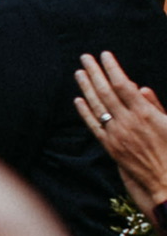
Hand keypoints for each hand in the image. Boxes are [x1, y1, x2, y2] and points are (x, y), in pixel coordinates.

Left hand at [75, 51, 166, 219]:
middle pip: (105, 92)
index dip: (112, 68)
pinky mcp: (110, 147)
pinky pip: (93, 126)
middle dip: (95, 72)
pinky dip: (84, 112)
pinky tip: (78, 100)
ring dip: (86, 87)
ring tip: (79, 72)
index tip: (105, 55)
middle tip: (85, 57)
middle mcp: (127, 122)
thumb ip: (155, 105)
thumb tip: (140, 88)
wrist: (166, 179)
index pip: (123, 85)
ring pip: (96, 106)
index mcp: (145, 113)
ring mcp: (116, 134)